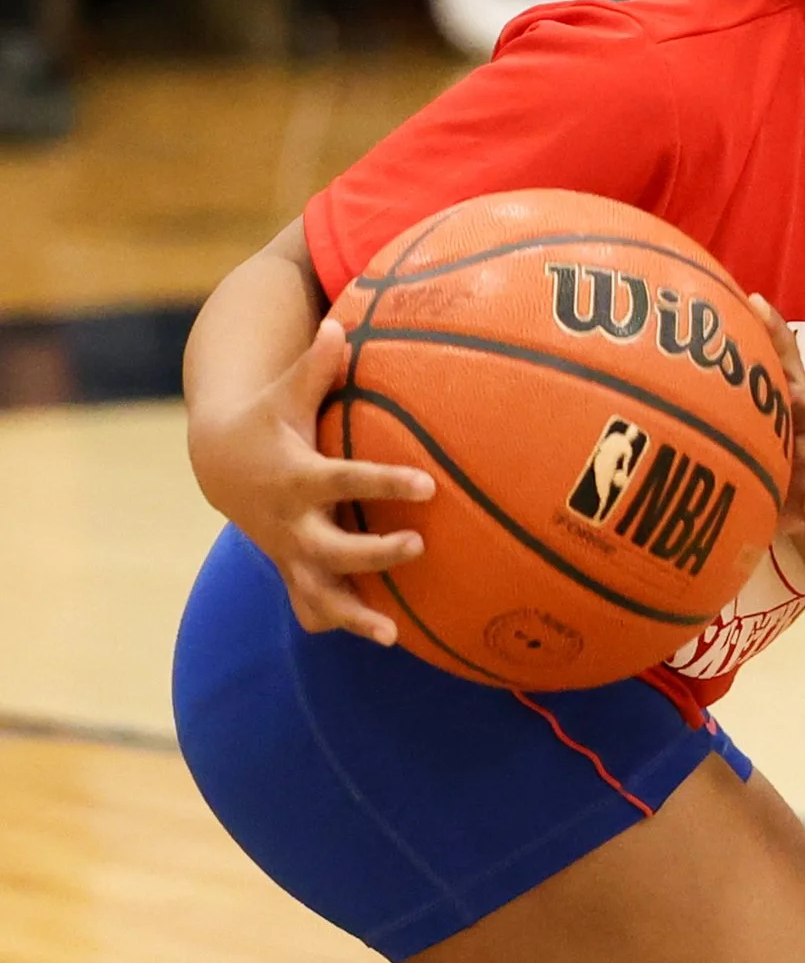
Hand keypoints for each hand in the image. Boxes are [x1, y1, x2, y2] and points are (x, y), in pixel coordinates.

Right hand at [188, 317, 432, 643]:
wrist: (219, 461)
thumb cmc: (268, 418)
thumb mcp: (286, 392)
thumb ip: (317, 366)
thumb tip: (340, 325)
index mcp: (296, 476)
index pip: (343, 480)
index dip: (383, 482)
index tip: (426, 485)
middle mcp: (290, 521)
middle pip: (331, 549)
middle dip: (372, 554)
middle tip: (418, 546)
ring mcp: (289, 551)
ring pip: (317, 592)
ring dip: (353, 614)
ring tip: (394, 636)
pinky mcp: (291, 568)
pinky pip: (313, 604)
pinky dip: (339, 621)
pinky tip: (386, 637)